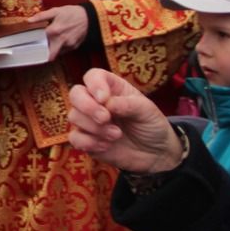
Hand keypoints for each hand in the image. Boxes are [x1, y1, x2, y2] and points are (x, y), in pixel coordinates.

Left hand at [30, 3, 89, 59]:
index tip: (32, 46)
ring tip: (51, 42)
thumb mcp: (55, 11)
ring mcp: (69, 45)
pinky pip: (65, 51)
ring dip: (53, 50)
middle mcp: (60, 40)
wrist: (89, 16)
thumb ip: (41, 16)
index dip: (35, 46)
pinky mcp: (74, 47)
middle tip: (40, 50)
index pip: (40, 44)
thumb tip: (29, 21)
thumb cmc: (71, 13)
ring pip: (57, 53)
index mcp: (53, 31)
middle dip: (44, 54)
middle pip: (50, 55)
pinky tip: (60, 41)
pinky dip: (61, 48)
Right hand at [68, 68, 184, 173]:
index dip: (94, 84)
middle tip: (105, 118)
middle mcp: (95, 102)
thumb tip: (108, 103)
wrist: (155, 154)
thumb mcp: (148, 111)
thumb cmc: (151, 125)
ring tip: (116, 135)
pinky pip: (75, 138)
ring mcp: (89, 121)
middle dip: (87, 106)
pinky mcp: (86, 140)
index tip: (104, 98)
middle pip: (75, 94)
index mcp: (111, 88)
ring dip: (95, 128)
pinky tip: (106, 146)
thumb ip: (129, 104)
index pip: (92, 76)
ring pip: (74, 116)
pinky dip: (89, 142)